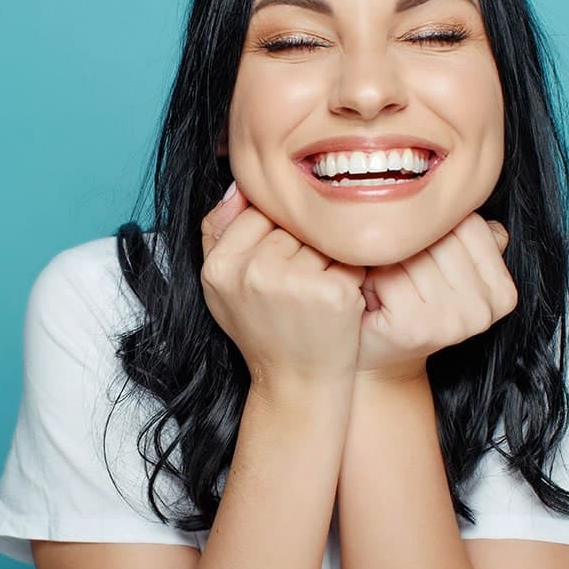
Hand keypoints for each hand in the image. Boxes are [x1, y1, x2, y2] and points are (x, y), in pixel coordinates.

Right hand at [200, 182, 367, 389]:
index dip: (274, 236)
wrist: (295, 384)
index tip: (277, 267)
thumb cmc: (262, 330)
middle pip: (292, 223)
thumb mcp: (222, 285)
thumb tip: (239, 183)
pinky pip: (349, 257)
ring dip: (326, 259)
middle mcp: (253, 272)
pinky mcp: (332, 293)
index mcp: (220, 266)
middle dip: (301, 247)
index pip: (257, 212)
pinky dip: (351, 275)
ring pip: (322, 237)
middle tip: (296, 289)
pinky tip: (336, 302)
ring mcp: (294, 282)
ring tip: (313, 295)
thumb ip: (218, 231)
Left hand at [355, 213, 517, 380]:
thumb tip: (474, 192)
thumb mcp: (444, 268)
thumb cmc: (404, 305)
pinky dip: (371, 277)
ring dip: (386, 260)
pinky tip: (372, 294)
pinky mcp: (420, 327)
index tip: (416, 252)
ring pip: (414, 253)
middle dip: (407, 243)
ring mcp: (457, 320)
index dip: (430, 230)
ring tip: (381, 279)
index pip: (467, 224)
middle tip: (392, 267)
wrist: (377, 358)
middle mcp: (487, 308)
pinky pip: (390, 274)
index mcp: (503, 290)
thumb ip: (465, 236)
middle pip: (439, 237)